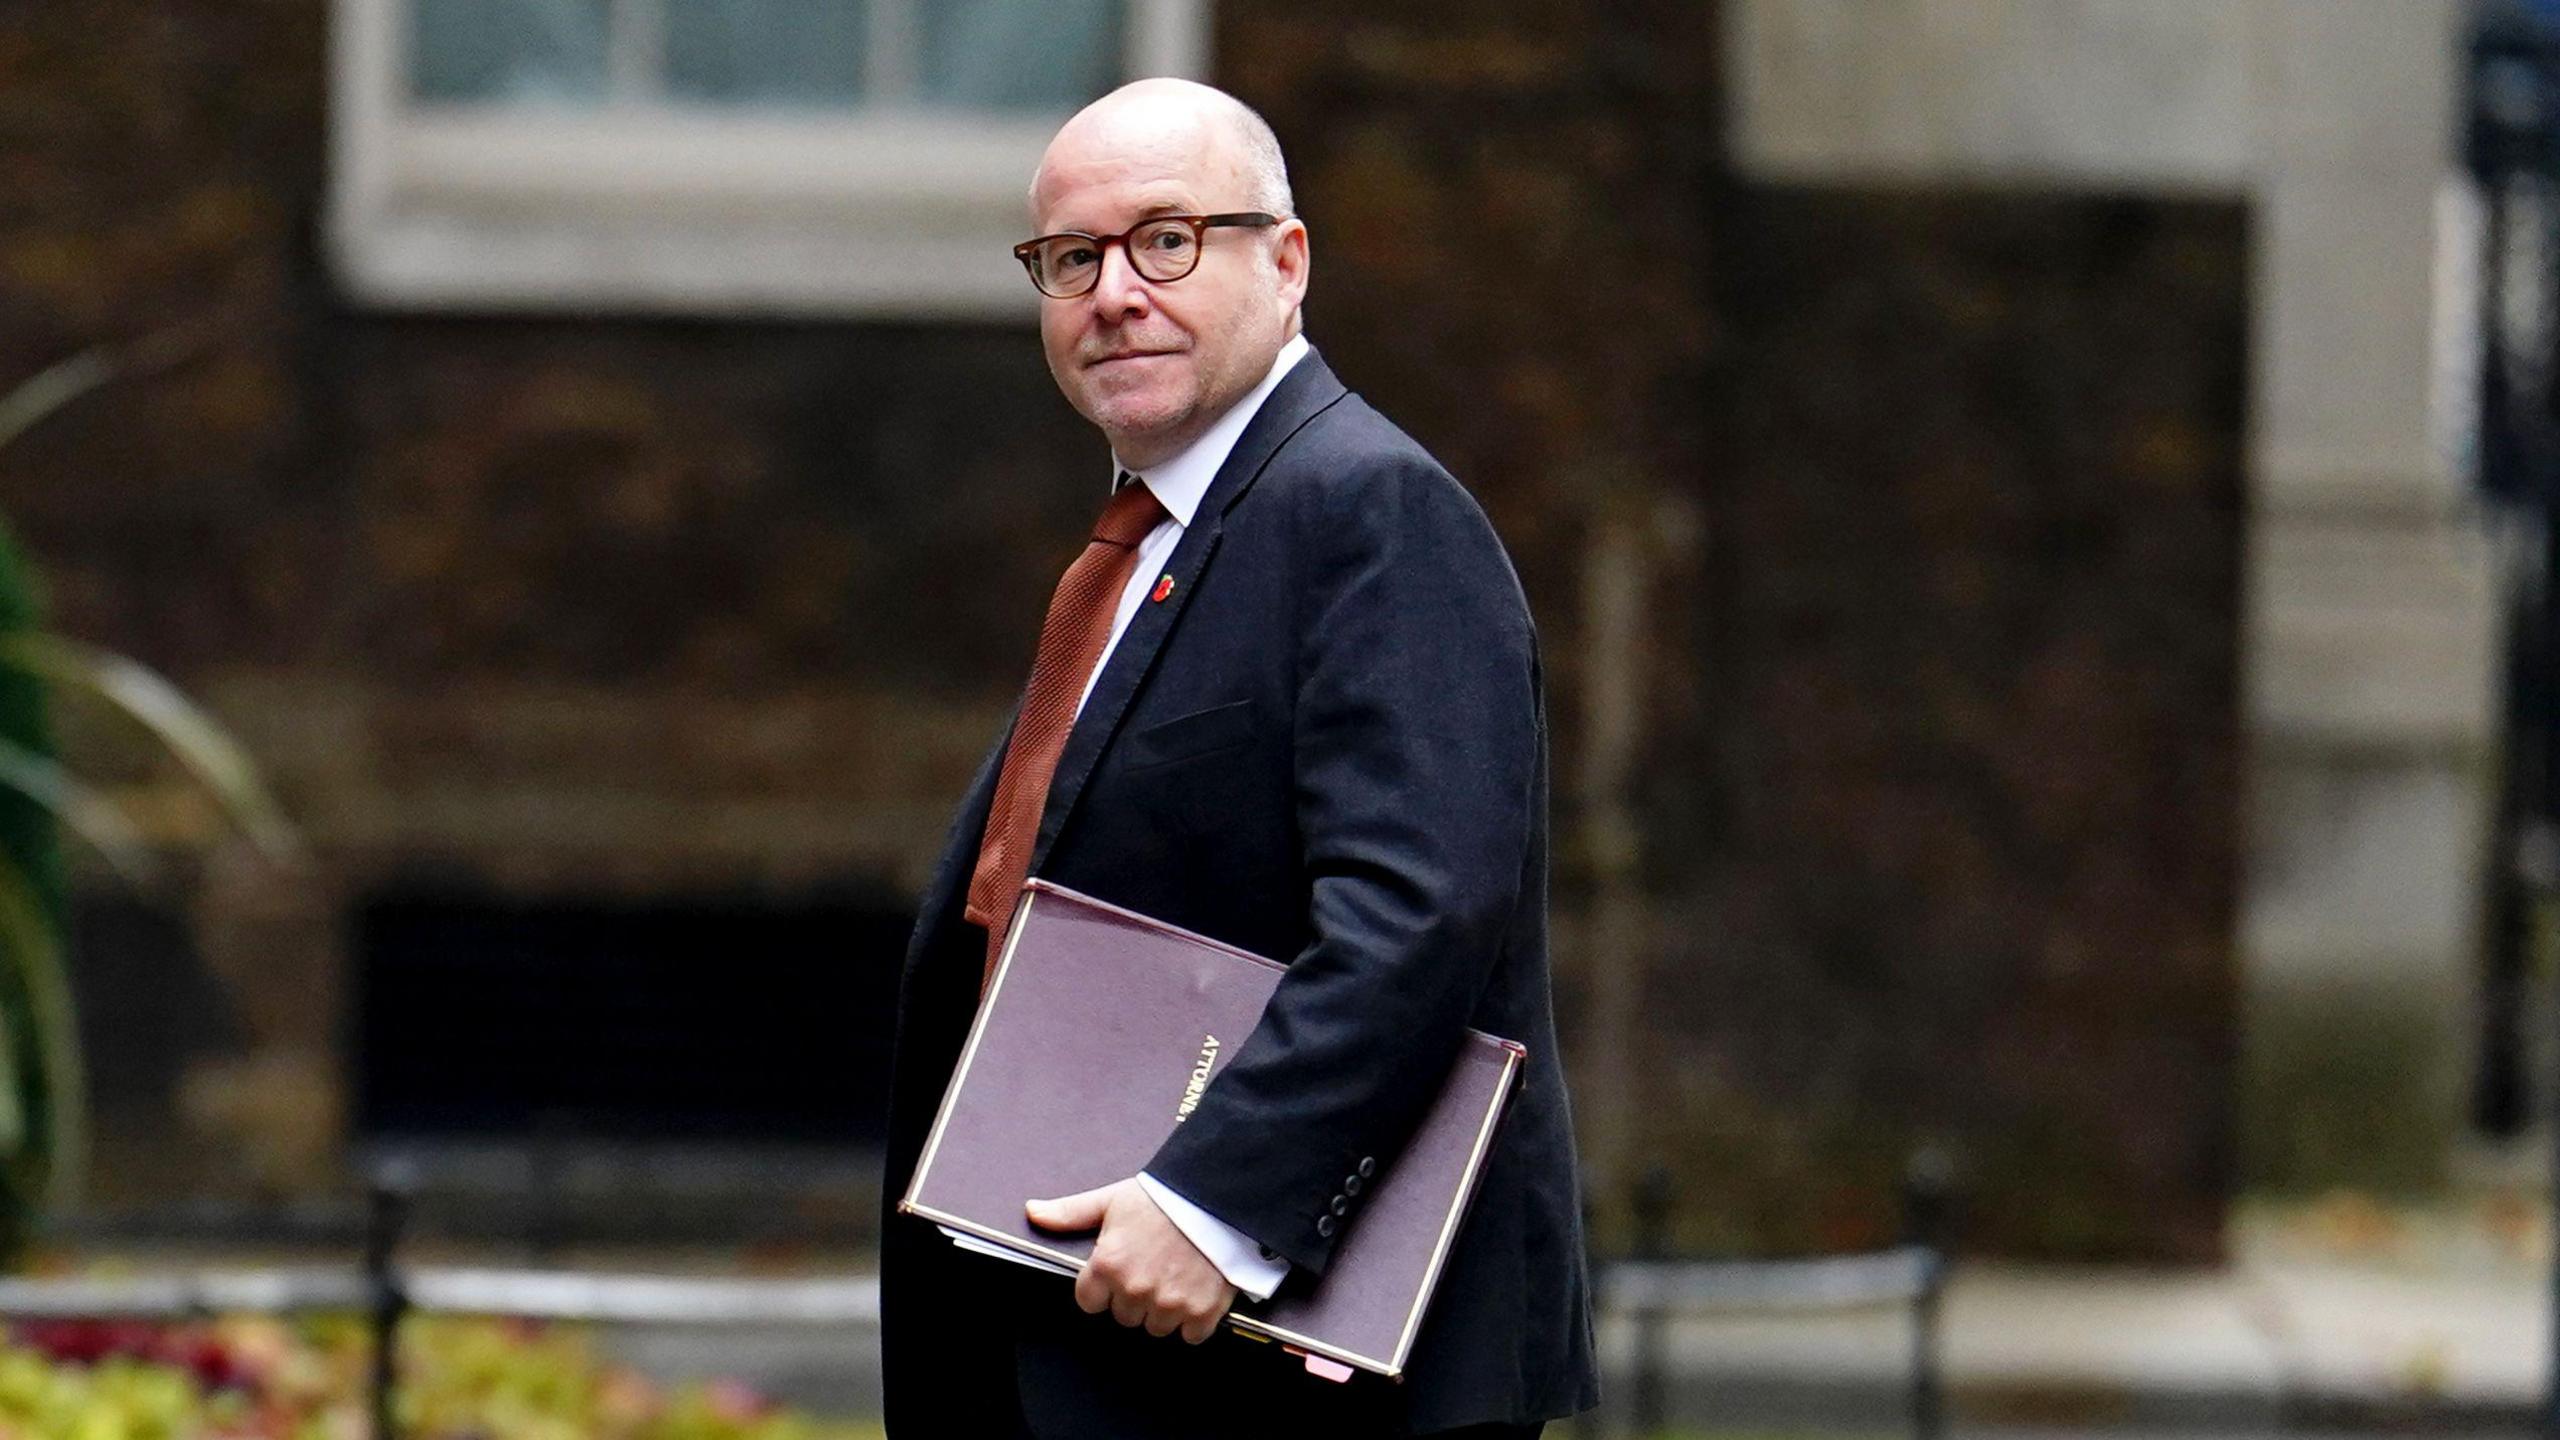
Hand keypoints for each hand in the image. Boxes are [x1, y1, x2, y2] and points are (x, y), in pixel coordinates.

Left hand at [1026, 1178, 1236, 1343]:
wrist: (1217, 1196)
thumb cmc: (1162, 1197)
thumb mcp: (1111, 1201)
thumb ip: (1070, 1213)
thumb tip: (1032, 1212)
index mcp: (1107, 1265)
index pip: (1089, 1302)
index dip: (1103, 1287)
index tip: (1120, 1271)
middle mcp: (1135, 1289)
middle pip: (1124, 1316)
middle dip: (1135, 1296)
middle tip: (1153, 1267)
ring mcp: (1170, 1303)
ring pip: (1155, 1327)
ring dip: (1164, 1310)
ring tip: (1176, 1276)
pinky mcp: (1202, 1311)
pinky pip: (1190, 1335)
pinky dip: (1194, 1319)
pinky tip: (1196, 1291)